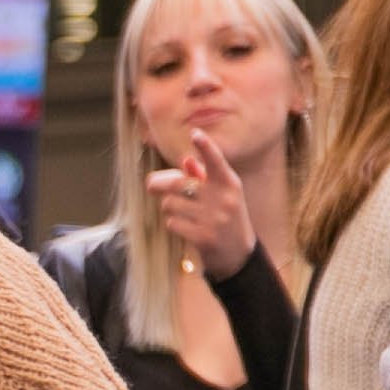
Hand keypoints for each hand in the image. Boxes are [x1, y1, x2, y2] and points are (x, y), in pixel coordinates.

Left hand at [145, 133, 258, 280]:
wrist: (238, 256)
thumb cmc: (225, 218)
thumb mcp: (222, 195)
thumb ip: (204, 177)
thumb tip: (186, 160)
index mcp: (230, 184)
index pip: (216, 162)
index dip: (206, 147)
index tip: (195, 134)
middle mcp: (224, 199)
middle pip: (177, 183)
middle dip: (160, 184)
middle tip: (151, 186)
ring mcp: (215, 219)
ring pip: (170, 204)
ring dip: (168, 208)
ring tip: (181, 213)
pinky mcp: (204, 237)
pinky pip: (171, 222)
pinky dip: (172, 223)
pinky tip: (184, 227)